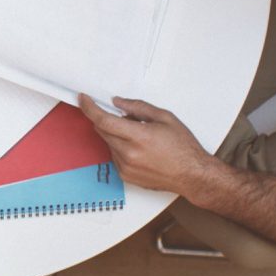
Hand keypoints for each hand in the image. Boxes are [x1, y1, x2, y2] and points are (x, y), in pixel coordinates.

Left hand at [78, 95, 227, 195]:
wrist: (192, 175)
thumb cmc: (183, 148)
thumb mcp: (165, 118)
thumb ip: (138, 107)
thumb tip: (117, 102)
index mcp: (138, 137)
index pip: (103, 120)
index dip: (89, 107)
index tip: (83, 99)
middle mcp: (128, 154)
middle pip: (102, 130)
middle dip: (107, 119)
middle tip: (125, 117)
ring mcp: (125, 167)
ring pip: (108, 143)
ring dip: (116, 135)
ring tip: (141, 137)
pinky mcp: (125, 176)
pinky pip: (114, 156)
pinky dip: (121, 148)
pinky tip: (140, 150)